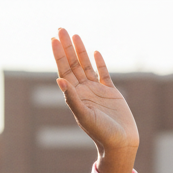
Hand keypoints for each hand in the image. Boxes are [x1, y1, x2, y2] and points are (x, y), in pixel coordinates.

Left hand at [52, 28, 138, 172]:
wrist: (119, 143)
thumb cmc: (100, 133)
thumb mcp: (84, 115)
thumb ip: (72, 99)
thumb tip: (59, 81)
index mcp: (75, 96)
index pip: (64, 70)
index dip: (59, 54)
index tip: (54, 39)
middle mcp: (83, 92)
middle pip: (72, 64)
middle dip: (66, 47)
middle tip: (60, 29)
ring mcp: (96, 91)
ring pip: (86, 66)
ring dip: (79, 51)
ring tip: (74, 35)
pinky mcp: (111, 92)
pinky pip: (103, 74)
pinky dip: (99, 62)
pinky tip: (95, 52)